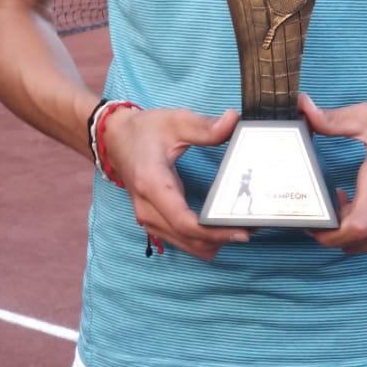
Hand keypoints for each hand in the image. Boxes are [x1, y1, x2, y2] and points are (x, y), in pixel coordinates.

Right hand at [103, 106, 250, 260]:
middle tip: (251, 227)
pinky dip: (202, 240)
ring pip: (186, 246)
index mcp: (152, 183)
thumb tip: (232, 120)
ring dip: (213, 242)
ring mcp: (147, 219)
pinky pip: (181, 241)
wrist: (114, 138)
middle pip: (188, 239)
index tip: (240, 230)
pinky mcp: (153, 222)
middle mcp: (147, 208)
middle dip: (221, 239)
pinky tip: (220, 228)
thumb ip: (205, 126)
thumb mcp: (175, 121)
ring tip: (240, 227)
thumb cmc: (144, 130)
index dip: (214, 231)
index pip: (184, 221)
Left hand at [297, 94, 366, 254]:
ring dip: (341, 232)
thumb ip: (334, 118)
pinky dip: (358, 236)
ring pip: (360, 246)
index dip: (326, 230)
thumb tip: (303, 106)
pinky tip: (355, 210)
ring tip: (337, 203)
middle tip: (314, 206)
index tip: (309, 215)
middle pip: (351, 238)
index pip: (355, 225)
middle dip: (326, 227)